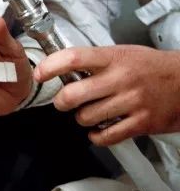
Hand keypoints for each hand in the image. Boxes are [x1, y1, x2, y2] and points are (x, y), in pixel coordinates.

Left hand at [34, 45, 179, 145]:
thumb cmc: (150, 66)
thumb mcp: (122, 53)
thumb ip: (94, 61)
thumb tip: (60, 67)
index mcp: (113, 58)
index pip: (74, 58)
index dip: (50, 66)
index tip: (40, 74)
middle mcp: (121, 79)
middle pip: (74, 94)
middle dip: (61, 101)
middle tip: (64, 101)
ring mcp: (132, 102)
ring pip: (87, 117)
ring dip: (81, 118)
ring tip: (89, 113)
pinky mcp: (141, 123)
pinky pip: (107, 136)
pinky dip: (96, 136)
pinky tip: (99, 129)